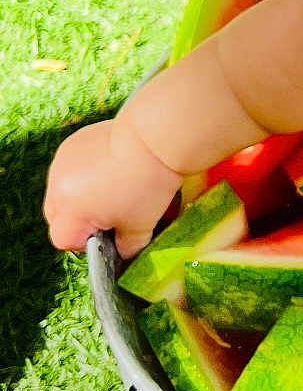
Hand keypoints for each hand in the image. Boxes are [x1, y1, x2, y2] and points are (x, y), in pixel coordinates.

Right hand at [44, 119, 182, 257]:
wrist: (157, 137)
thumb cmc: (149, 183)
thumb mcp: (141, 225)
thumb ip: (127, 246)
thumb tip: (123, 253)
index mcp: (70, 209)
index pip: (63, 240)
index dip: (86, 242)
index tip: (108, 235)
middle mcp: (58, 185)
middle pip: (57, 216)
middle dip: (81, 220)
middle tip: (111, 214)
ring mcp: (63, 161)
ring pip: (63, 191)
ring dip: (82, 196)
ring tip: (114, 188)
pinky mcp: (73, 142)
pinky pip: (71, 167)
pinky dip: (86, 173)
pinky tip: (113, 168)